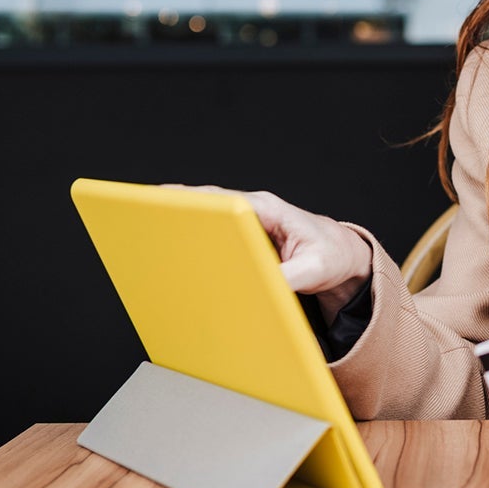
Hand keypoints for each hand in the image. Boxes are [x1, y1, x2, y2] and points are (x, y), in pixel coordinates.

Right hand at [161, 185, 372, 313]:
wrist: (344, 259)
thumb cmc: (332, 256)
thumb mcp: (315, 269)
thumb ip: (288, 277)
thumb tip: (259, 288)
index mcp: (269, 209)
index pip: (225, 200)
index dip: (194, 201)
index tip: (167, 203)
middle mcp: (257, 211)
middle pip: (210, 206)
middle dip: (179, 211)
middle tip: (144, 218)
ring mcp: (250, 224)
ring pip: (211, 221)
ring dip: (185, 227)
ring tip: (152, 237)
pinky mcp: (248, 239)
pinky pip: (218, 237)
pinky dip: (199, 242)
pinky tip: (180, 257)